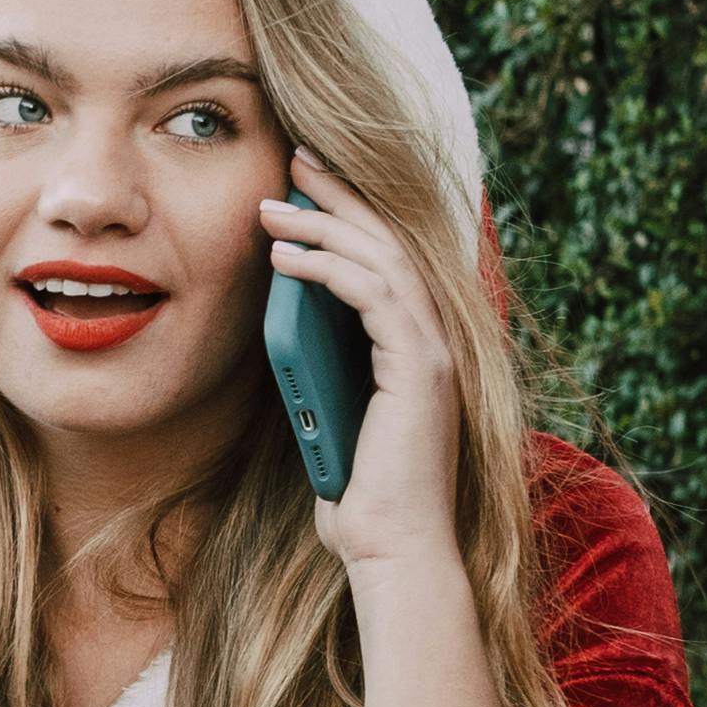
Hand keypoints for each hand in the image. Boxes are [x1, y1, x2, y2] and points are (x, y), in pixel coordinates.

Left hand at [262, 153, 463, 576]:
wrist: (394, 548)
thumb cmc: (360, 493)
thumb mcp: (330, 410)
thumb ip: (323, 364)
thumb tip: (287, 318)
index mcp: (418, 343)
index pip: (388, 255)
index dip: (349, 212)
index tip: (304, 183)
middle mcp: (437, 337)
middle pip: (390, 239)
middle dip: (340, 194)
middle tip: (295, 158)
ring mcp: (435, 349)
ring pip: (380, 258)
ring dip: (321, 225)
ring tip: (270, 207)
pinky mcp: (421, 367)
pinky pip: (372, 295)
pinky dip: (325, 267)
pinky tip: (282, 257)